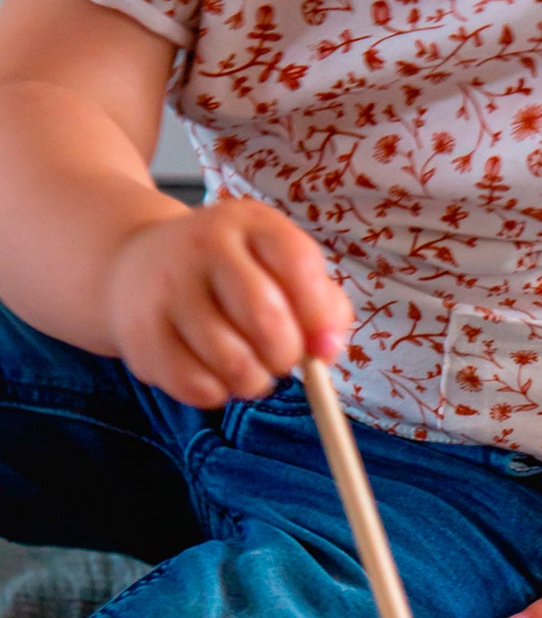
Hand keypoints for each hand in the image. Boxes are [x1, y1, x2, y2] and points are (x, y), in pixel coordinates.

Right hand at [105, 198, 352, 406]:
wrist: (137, 264)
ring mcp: (167, 288)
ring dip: (254, 381)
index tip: (324, 346)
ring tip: (250, 370)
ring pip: (231, 361)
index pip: (297, 263)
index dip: (320, 315)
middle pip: (265, 318)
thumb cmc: (232, 276)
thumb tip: (327, 349)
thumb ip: (322, 305)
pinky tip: (215, 377)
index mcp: (249, 223)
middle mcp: (203, 245)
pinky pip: (195, 385)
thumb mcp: (280, 268)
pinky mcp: (140, 333)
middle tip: (281, 360)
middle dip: (286, 355)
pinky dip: (217, 394)